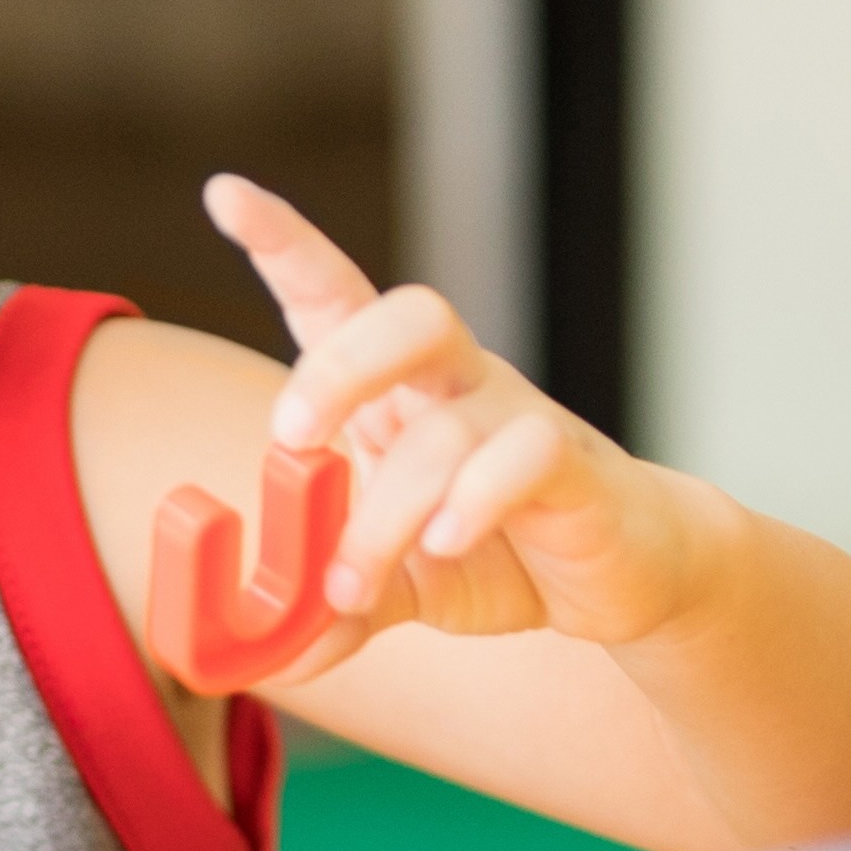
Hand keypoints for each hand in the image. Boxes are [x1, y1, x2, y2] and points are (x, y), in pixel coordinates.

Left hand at [210, 176, 720, 661]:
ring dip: (385, 508)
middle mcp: (455, 384)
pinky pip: (527, 455)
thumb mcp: (401, 587)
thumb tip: (259, 655)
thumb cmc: (502, 552)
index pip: (337, 295)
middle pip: (406, 315)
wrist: (626, 577)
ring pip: (448, 424)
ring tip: (352, 584)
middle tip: (291, 435)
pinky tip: (448, 546)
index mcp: (396, 392)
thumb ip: (332, 608)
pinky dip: (475, 500)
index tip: (224, 195)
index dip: (284, 241)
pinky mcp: (574, 466)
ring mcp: (518, 417)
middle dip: (338, 365)